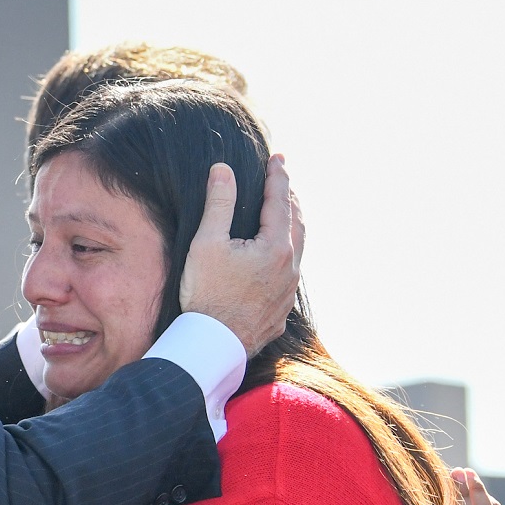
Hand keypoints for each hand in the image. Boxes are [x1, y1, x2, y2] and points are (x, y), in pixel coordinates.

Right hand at [179, 155, 303, 355]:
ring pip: (298, 251)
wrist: (214, 345)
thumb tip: (223, 170)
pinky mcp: (281, 311)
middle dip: (290, 200)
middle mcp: (290, 268)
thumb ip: (219, 204)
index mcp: (276, 247)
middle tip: (284, 183)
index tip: (278, 158)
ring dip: (292, 228)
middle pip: (297, 224)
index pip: (280, 202)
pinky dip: (286, 257)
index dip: (278, 177)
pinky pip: (290, 276)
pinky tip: (276, 260)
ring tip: (284, 215)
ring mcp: (288, 292)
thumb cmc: (207, 294)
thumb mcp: (207, 243)